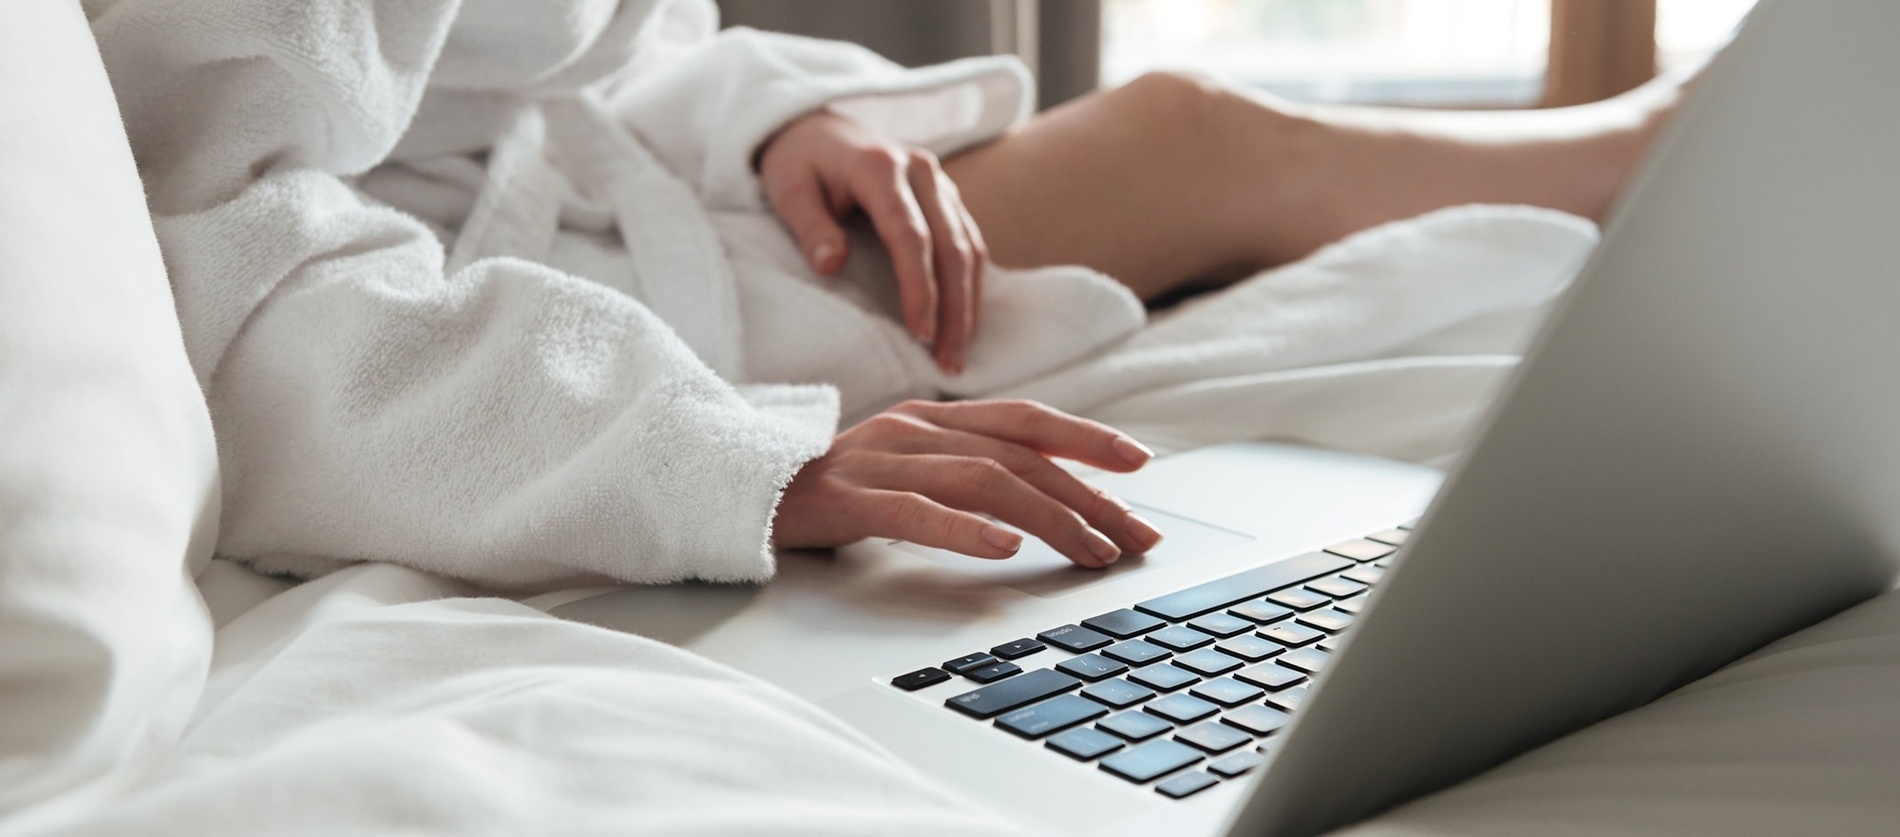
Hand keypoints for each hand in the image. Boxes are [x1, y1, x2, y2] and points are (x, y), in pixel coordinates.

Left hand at [757, 111, 987, 374]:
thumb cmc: (798, 163)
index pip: (910, 235)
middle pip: (952, 246)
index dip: (920, 288)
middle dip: (954, 310)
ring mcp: (940, 182)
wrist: (817, 128)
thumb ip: (810, 227)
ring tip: (957, 354)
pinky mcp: (947, 197)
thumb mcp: (788, 190)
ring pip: (970, 247)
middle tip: (949, 362)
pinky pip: (970, 243)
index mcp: (881, 167)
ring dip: (969, 304)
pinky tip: (963, 323)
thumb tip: (832, 265)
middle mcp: (921, 171)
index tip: (920, 335)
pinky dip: (971, 286)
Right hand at [773, 400, 1165, 567]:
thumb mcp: (907, 467)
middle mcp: (915, 428)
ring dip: (1049, 518)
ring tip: (1092, 551)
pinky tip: (1004, 551)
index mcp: (933, 418)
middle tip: (1137, 537)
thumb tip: (1044, 498)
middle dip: (1090, 496)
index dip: (1087, 438)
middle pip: (1021, 455)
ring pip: (983, 481)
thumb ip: (965, 470)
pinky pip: (914, 512)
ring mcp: (881, 460)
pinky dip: (964, 531)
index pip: (1027, 420)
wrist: (737, 486)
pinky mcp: (848, 498)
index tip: (1142, 464)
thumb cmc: (831, 486)